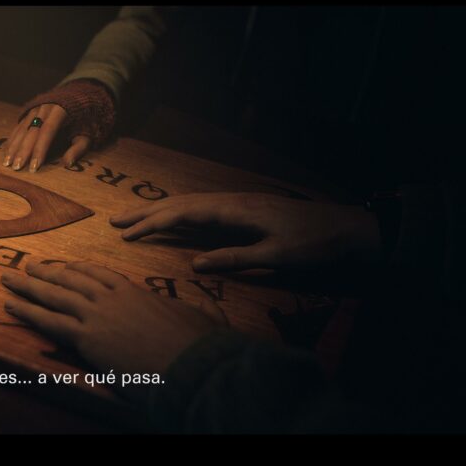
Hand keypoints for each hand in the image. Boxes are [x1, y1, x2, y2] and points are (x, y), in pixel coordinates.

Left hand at [1, 261, 226, 401]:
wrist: (191, 364)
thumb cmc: (201, 346)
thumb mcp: (206, 320)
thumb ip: (204, 308)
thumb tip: (210, 304)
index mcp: (137, 293)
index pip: (101, 275)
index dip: (79, 271)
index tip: (65, 267)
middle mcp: (113, 298)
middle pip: (72, 280)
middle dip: (47, 273)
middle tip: (27, 267)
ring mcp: (98, 315)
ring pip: (55, 296)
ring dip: (28, 287)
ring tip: (8, 280)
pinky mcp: (88, 337)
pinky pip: (49, 321)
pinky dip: (27, 312)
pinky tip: (10, 305)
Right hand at [3, 103, 88, 172]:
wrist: (79, 95)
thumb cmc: (85, 118)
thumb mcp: (87, 132)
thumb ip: (78, 148)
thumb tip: (68, 164)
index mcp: (61, 110)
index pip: (48, 131)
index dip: (40, 150)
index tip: (34, 167)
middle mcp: (45, 107)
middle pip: (31, 131)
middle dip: (23, 151)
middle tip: (16, 168)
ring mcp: (35, 108)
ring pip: (22, 129)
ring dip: (13, 147)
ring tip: (7, 163)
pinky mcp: (29, 111)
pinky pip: (19, 126)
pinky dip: (13, 139)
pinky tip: (7, 152)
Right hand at [111, 193, 381, 272]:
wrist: (351, 229)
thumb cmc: (316, 245)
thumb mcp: (277, 257)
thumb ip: (234, 258)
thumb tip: (194, 264)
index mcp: (235, 210)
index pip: (183, 214)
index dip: (151, 224)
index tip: (125, 235)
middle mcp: (233, 202)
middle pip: (180, 204)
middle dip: (146, 213)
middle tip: (115, 222)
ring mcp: (240, 204)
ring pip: (191, 205)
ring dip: (161, 212)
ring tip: (135, 221)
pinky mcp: (247, 211)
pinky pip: (204, 210)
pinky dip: (181, 215)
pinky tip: (174, 221)